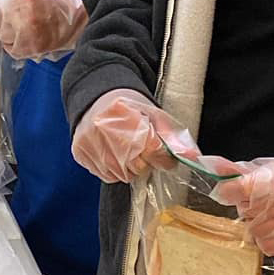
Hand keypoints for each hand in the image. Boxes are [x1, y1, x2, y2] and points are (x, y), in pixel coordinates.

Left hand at [0, 0, 86, 61]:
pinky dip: (15, 46)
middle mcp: (18, 15)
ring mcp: (23, 32)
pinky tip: (26, 38)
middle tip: (18, 19)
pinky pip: (11, 49)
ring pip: (2, 37)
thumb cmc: (54, 4)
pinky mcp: (30, 47)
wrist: (78, 19)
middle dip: (1, 21)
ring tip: (25, 28)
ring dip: (8, 34)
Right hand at [70, 87, 196, 183]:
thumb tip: (193, 158)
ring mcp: (90, 142)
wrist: (97, 98)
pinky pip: (104, 175)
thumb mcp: (157, 116)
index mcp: (129, 118)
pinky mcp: (80, 152)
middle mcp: (105, 131)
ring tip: (125, 150)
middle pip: (137, 168)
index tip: (160, 151)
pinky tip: (112, 153)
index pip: (155, 153)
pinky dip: (112, 169)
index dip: (162, 156)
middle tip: (140, 148)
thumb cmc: (131, 109)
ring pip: (120, 175)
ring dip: (128, 168)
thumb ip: (175, 138)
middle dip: (144, 162)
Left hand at [210, 158, 273, 260]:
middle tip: (263, 202)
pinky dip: (269, 239)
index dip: (230, 191)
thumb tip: (208, 166)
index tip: (232, 191)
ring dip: (258, 225)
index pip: (235, 189)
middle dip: (248, 208)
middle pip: (244, 213)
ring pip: (254, 232)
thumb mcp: (267, 167)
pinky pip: (268, 247)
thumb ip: (235, 169)